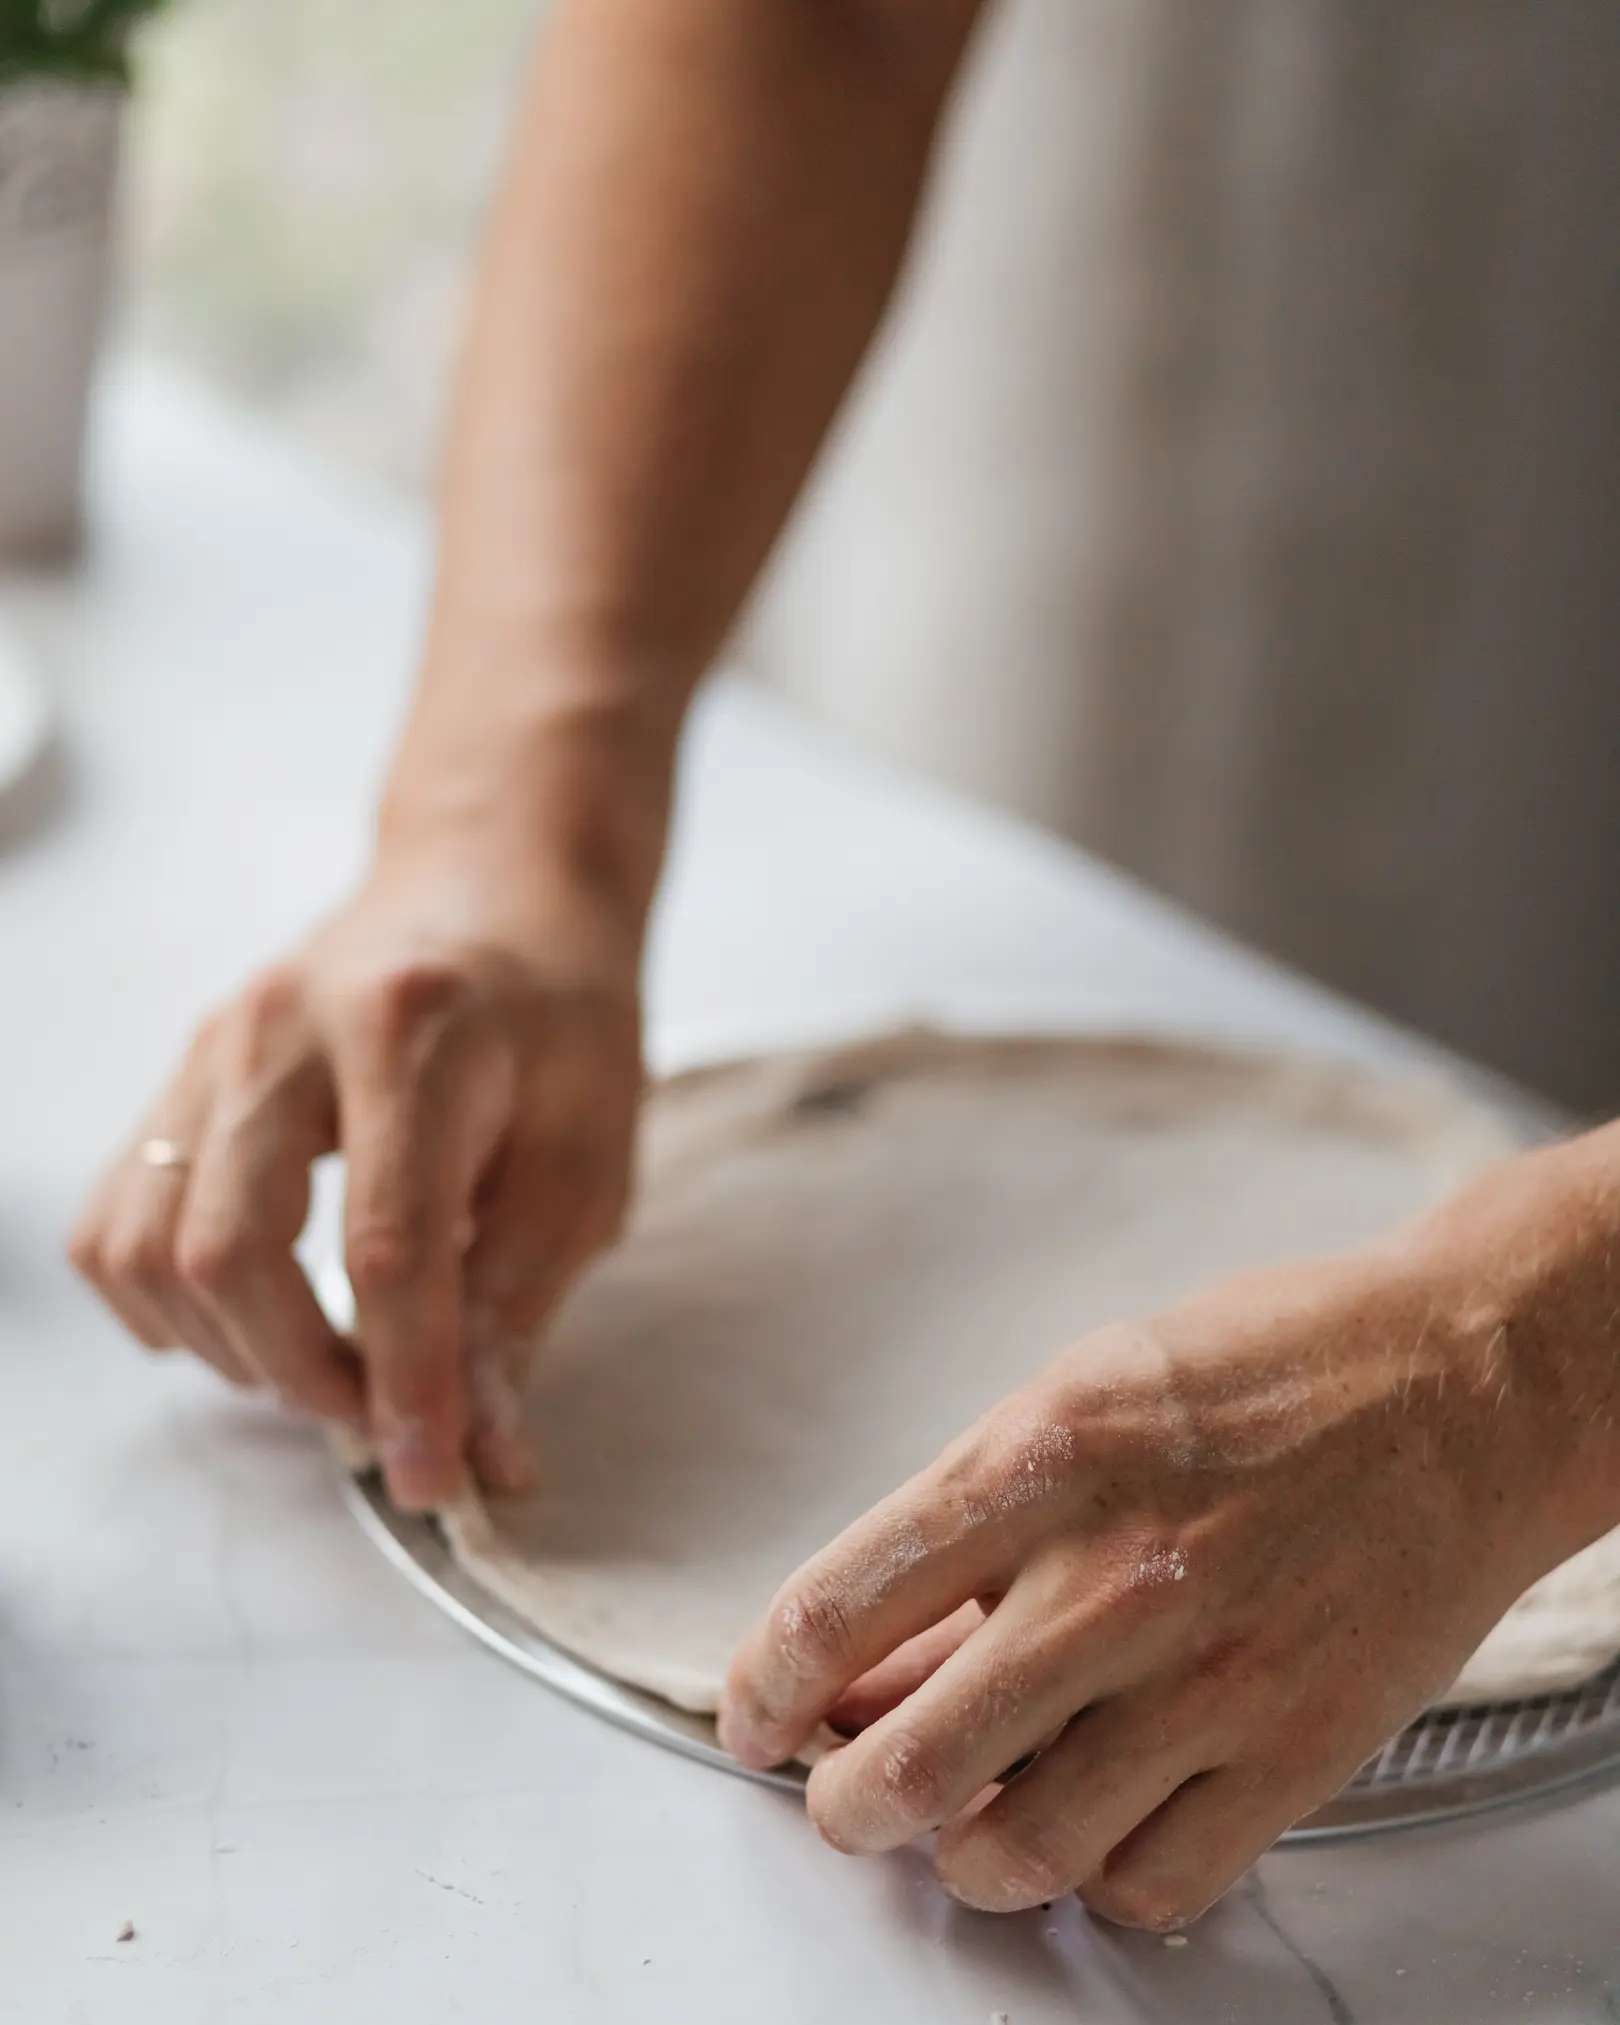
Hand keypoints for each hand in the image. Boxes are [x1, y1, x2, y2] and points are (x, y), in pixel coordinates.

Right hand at [70, 847, 641, 1508]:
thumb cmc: (560, 1017)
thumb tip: (480, 1453)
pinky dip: (167, 1301)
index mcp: (414, 1033)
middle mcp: (285, 1029)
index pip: (389, 1249)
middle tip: (386, 1419)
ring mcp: (213, 1046)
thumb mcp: (584, 1159)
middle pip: (234, 1253)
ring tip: (328, 1364)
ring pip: (151, 1247)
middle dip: (304, 1376)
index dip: (407, 1385)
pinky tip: (253, 1315)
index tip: (433, 1477)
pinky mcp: (181, 1073)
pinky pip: (118, 1220)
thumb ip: (519, 1304)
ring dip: (232, 1349)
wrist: (494, 884)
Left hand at [720, 1244, 1568, 1929]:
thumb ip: (968, 1534)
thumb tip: (872, 1659)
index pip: (838, 1606)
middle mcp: (1116, 1577)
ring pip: (1020, 1853)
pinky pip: (1152, 1886)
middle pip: (910, 1765)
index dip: (761, 1688)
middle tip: (842, 1795)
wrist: (1459, 1385)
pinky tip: (1088, 1825)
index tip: (751, 1719)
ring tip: (956, 1821)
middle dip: (840, 1806)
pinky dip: (1093, 1881)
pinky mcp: (1297, 1750)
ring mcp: (1210, 1676)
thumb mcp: (1080, 1397)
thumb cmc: (1269, 1369)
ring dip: (957, 1858)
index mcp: (1043, 1459)